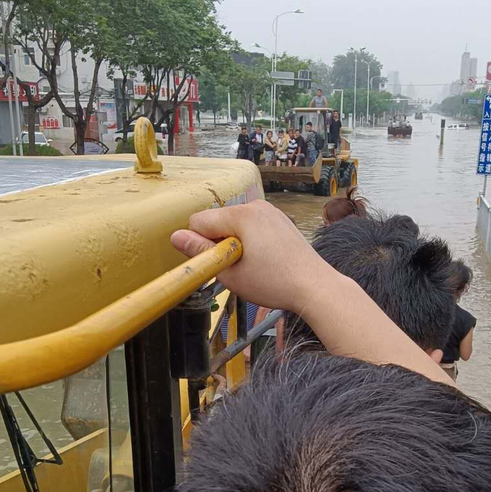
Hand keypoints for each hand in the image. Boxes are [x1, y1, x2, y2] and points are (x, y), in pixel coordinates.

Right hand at [171, 200, 328, 312]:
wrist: (315, 286)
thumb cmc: (275, 283)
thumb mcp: (230, 272)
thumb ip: (201, 253)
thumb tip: (175, 237)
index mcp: (241, 215)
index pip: (198, 221)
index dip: (200, 246)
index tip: (217, 264)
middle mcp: (255, 206)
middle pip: (217, 221)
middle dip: (219, 244)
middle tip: (239, 268)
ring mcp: (270, 211)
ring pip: (234, 224)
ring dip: (234, 243)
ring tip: (254, 265)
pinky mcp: (279, 219)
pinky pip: (251, 226)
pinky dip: (250, 241)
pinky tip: (265, 260)